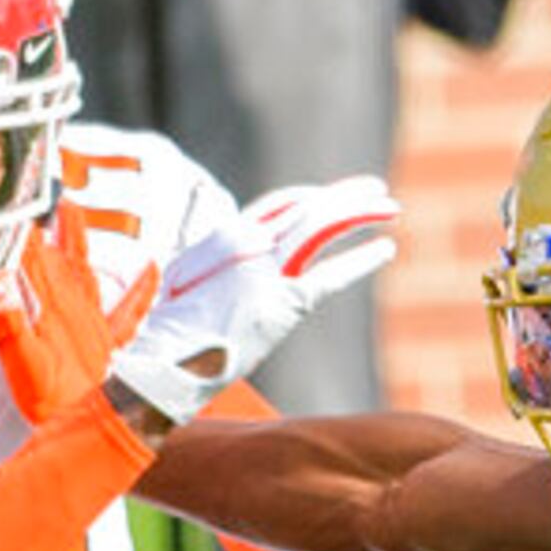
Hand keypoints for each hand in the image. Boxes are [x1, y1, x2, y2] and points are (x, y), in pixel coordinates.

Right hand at [0, 208, 154, 423]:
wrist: (94, 434)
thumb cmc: (53, 403)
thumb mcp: (21, 364)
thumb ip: (9, 321)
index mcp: (50, 310)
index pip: (31, 259)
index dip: (18, 231)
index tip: (7, 203)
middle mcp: (75, 310)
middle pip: (57, 258)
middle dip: (45, 225)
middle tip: (38, 191)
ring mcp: (93, 324)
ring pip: (85, 271)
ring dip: (78, 240)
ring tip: (70, 210)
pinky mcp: (108, 342)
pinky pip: (131, 309)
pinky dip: (142, 287)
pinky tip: (152, 267)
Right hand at [111, 175, 403, 424]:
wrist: (159, 361)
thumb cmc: (168, 336)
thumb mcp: (187, 290)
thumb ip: (217, 269)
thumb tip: (244, 266)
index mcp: (222, 238)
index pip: (276, 206)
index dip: (310, 198)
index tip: (336, 197)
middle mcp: (243, 244)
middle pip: (305, 209)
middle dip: (344, 197)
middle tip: (377, 189)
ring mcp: (262, 271)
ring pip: (319, 227)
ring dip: (358, 214)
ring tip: (391, 208)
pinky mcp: (278, 302)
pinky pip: (328, 274)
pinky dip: (359, 261)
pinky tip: (386, 248)